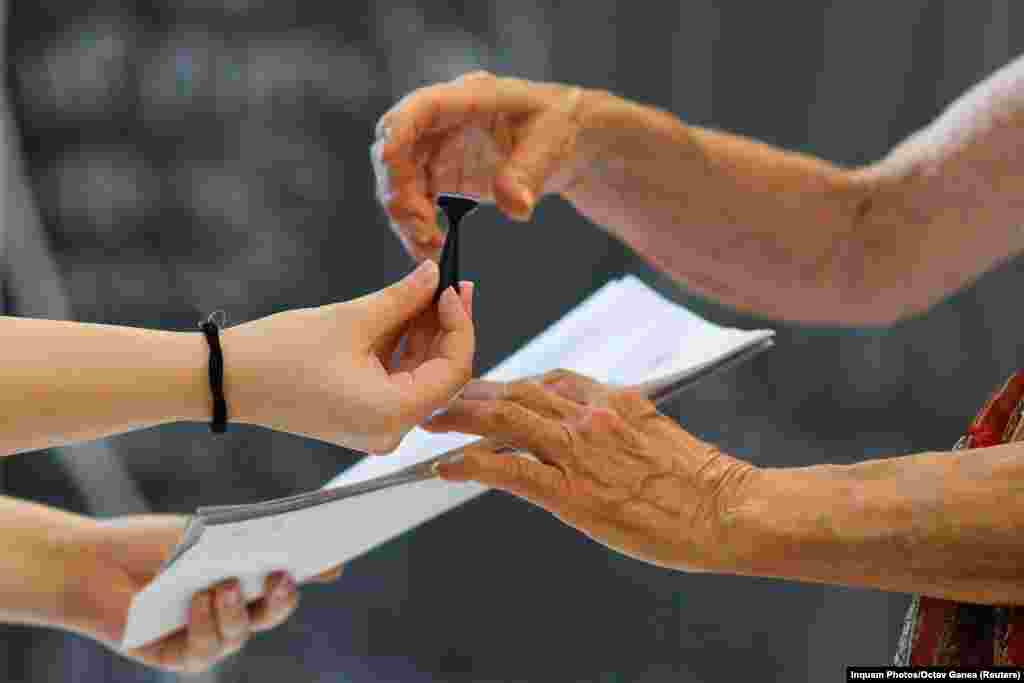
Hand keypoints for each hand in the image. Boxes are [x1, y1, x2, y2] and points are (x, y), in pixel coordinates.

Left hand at [75, 514, 343, 674]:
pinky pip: (205, 649)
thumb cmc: (157, 546)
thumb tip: (306, 536)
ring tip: (222, 584)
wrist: (96, 564)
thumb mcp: (212, 535)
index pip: (292, 578)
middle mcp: (235, 612)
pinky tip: (196, 600)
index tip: (336, 554)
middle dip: (283, 597)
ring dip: (235, 609)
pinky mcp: (180, 657)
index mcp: (250, 580)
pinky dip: (203, 622)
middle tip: (282, 575)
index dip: (317, 569)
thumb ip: (257, 539)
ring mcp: (210, 637)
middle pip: (274, 612)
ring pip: (241, 632)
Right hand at [225, 260, 474, 453]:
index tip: (453, 287)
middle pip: (440, 374)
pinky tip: (405, 312)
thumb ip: (403, 298)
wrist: (224, 381)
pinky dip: (402, 348)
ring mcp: (376, 426)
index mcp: (393, 414)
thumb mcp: (352, 320)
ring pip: (419, 375)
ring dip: (425, 333)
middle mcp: (391, 430)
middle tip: (450, 282)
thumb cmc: (281, 354)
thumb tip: (434, 274)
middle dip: (446, 327)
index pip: (454, 370)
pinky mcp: (361, 415)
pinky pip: (396, 380)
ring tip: (427, 289)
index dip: (461, 325)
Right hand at [371, 71, 592, 259]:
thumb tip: (515, 207)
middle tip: (421, 226)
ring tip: (429, 247)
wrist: (566, 145)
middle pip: (398, 149)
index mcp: (470, 98)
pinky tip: (433, 248)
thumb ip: (529, 173)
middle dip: (399, 189)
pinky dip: (418, 227)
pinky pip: (415, 202)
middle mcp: (444, 121)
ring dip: (405, 216)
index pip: (423, 107)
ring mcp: (439, 150)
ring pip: (400, 181)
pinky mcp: (442, 177)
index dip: (399, 130)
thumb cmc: (560, 128)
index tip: (388, 159)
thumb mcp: (552, 144)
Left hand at [425, 370, 758, 571]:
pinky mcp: (572, 490)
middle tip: (443, 398)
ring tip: (431, 421)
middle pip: (517, 392)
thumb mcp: (658, 434)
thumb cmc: (701, 481)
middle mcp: (591, 415)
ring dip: (460, 418)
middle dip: (474, 394)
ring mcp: (579, 450)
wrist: (727, 510)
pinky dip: (470, 464)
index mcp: (614, 399)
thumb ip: (619, 423)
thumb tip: (591, 429)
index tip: (492, 391)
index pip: (551, 380)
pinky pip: (507, 470)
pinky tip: (445, 468)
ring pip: (504, 420)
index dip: (513, 384)